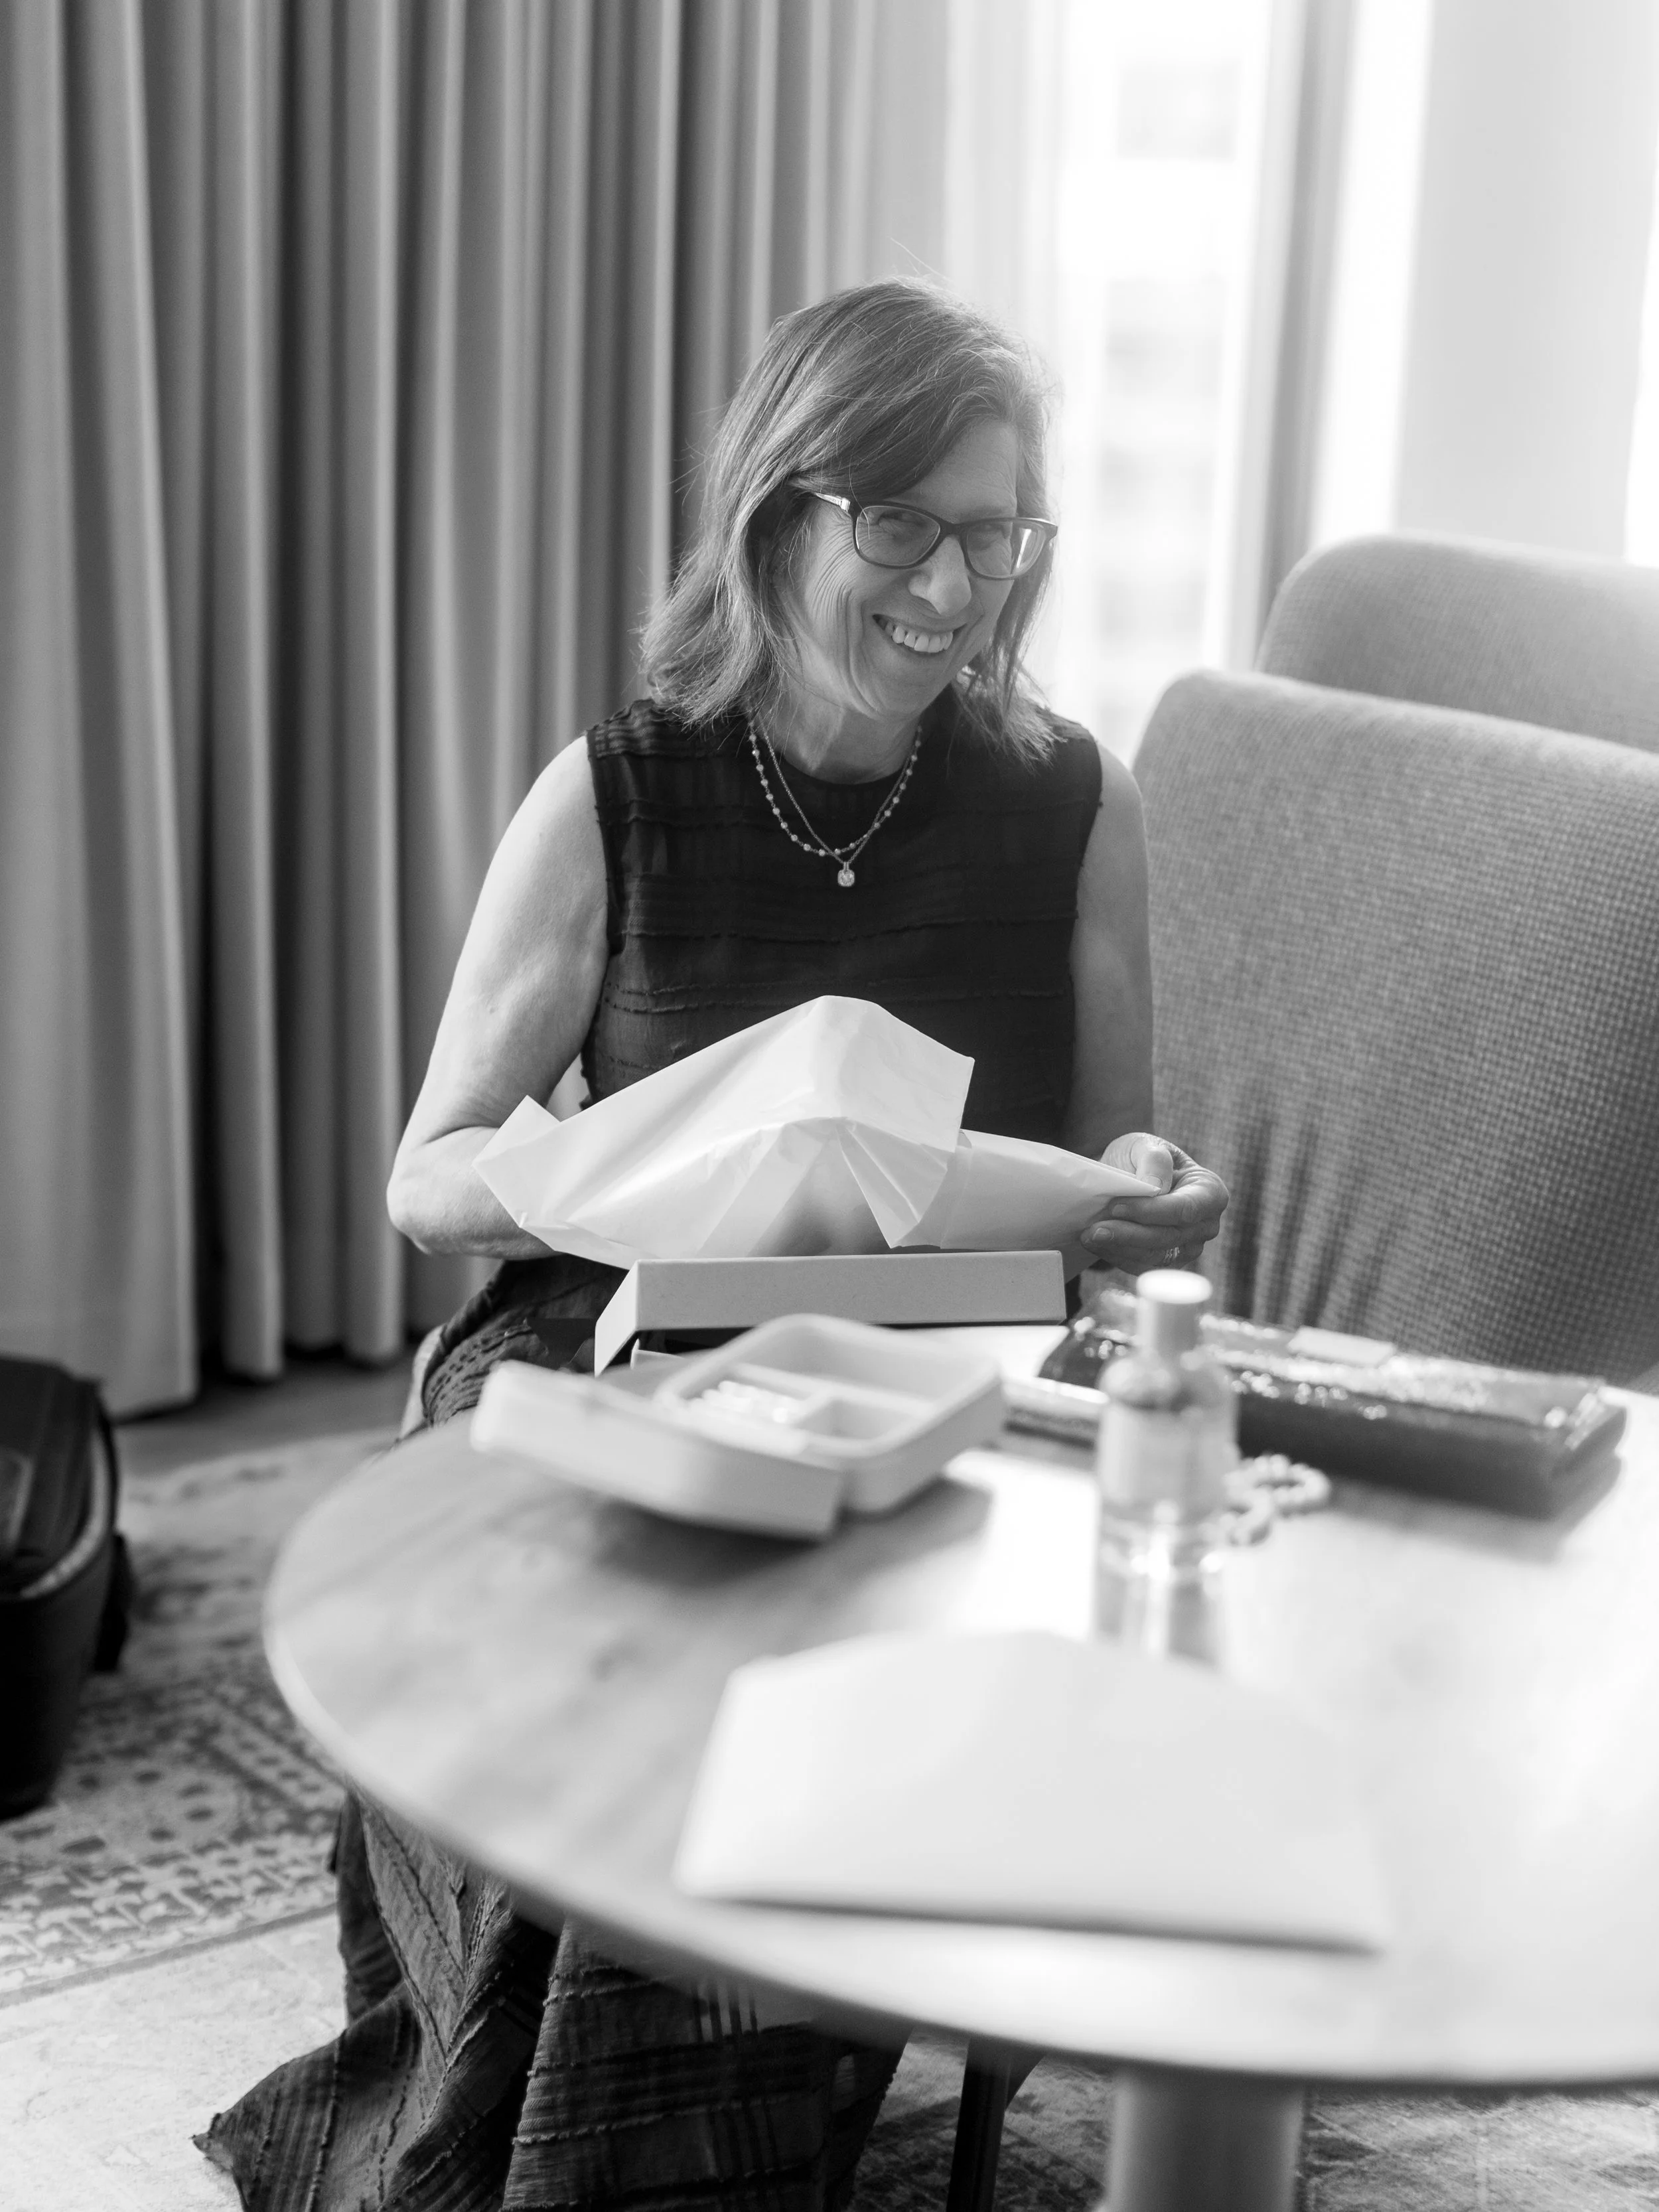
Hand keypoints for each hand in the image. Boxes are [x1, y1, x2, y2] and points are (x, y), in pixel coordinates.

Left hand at [1080, 1132, 1227, 1276]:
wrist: (1127, 1177)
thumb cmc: (1141, 1159)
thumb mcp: (1145, 1145)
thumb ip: (1154, 1159)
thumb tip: (1155, 1186)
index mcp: (1210, 1192)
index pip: (1185, 1209)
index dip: (1151, 1211)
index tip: (1116, 1207)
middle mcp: (1206, 1224)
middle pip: (1169, 1237)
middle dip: (1129, 1234)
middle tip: (1094, 1229)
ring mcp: (1189, 1247)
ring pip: (1155, 1256)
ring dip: (1119, 1248)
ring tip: (1089, 1236)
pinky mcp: (1168, 1262)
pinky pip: (1144, 1267)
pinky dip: (1118, 1257)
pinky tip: (1096, 1245)